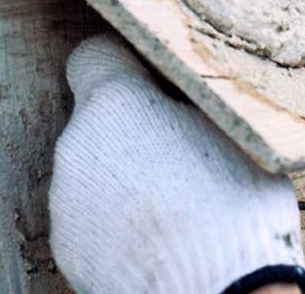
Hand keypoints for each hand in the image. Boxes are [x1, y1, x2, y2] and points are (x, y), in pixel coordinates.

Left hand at [49, 35, 304, 293]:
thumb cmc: (237, 206)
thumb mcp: (226, 126)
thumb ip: (184, 99)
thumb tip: (178, 90)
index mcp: (115, 102)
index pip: (93, 56)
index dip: (121, 66)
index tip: (146, 81)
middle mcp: (77, 145)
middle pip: (97, 116)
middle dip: (129, 126)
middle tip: (176, 152)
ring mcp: (67, 200)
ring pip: (92, 166)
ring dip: (120, 173)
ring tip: (170, 202)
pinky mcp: (68, 247)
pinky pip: (89, 212)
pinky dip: (114, 217)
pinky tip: (153, 234)